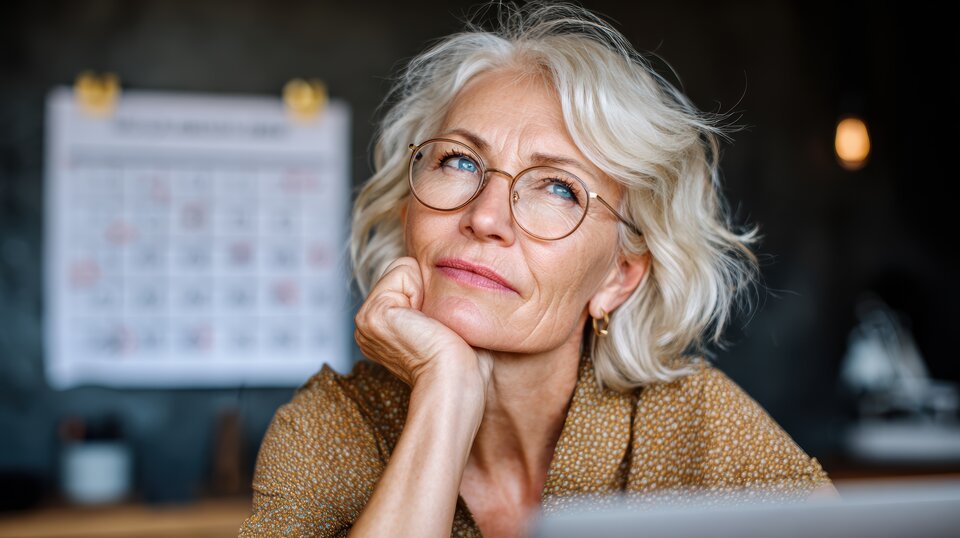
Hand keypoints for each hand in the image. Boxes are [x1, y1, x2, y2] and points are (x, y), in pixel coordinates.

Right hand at [354, 257, 490, 393]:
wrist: (457, 382)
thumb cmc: (466, 363)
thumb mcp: (449, 324)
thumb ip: (439, 299)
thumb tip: (453, 277)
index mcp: (384, 328)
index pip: (410, 277)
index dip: (434, 291)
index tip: (440, 326)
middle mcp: (369, 325)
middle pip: (406, 270)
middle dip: (430, 288)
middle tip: (438, 327)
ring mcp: (366, 320)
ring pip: (405, 267)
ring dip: (429, 290)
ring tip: (433, 325)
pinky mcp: (372, 315)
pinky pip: (403, 270)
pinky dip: (423, 290)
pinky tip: (426, 323)